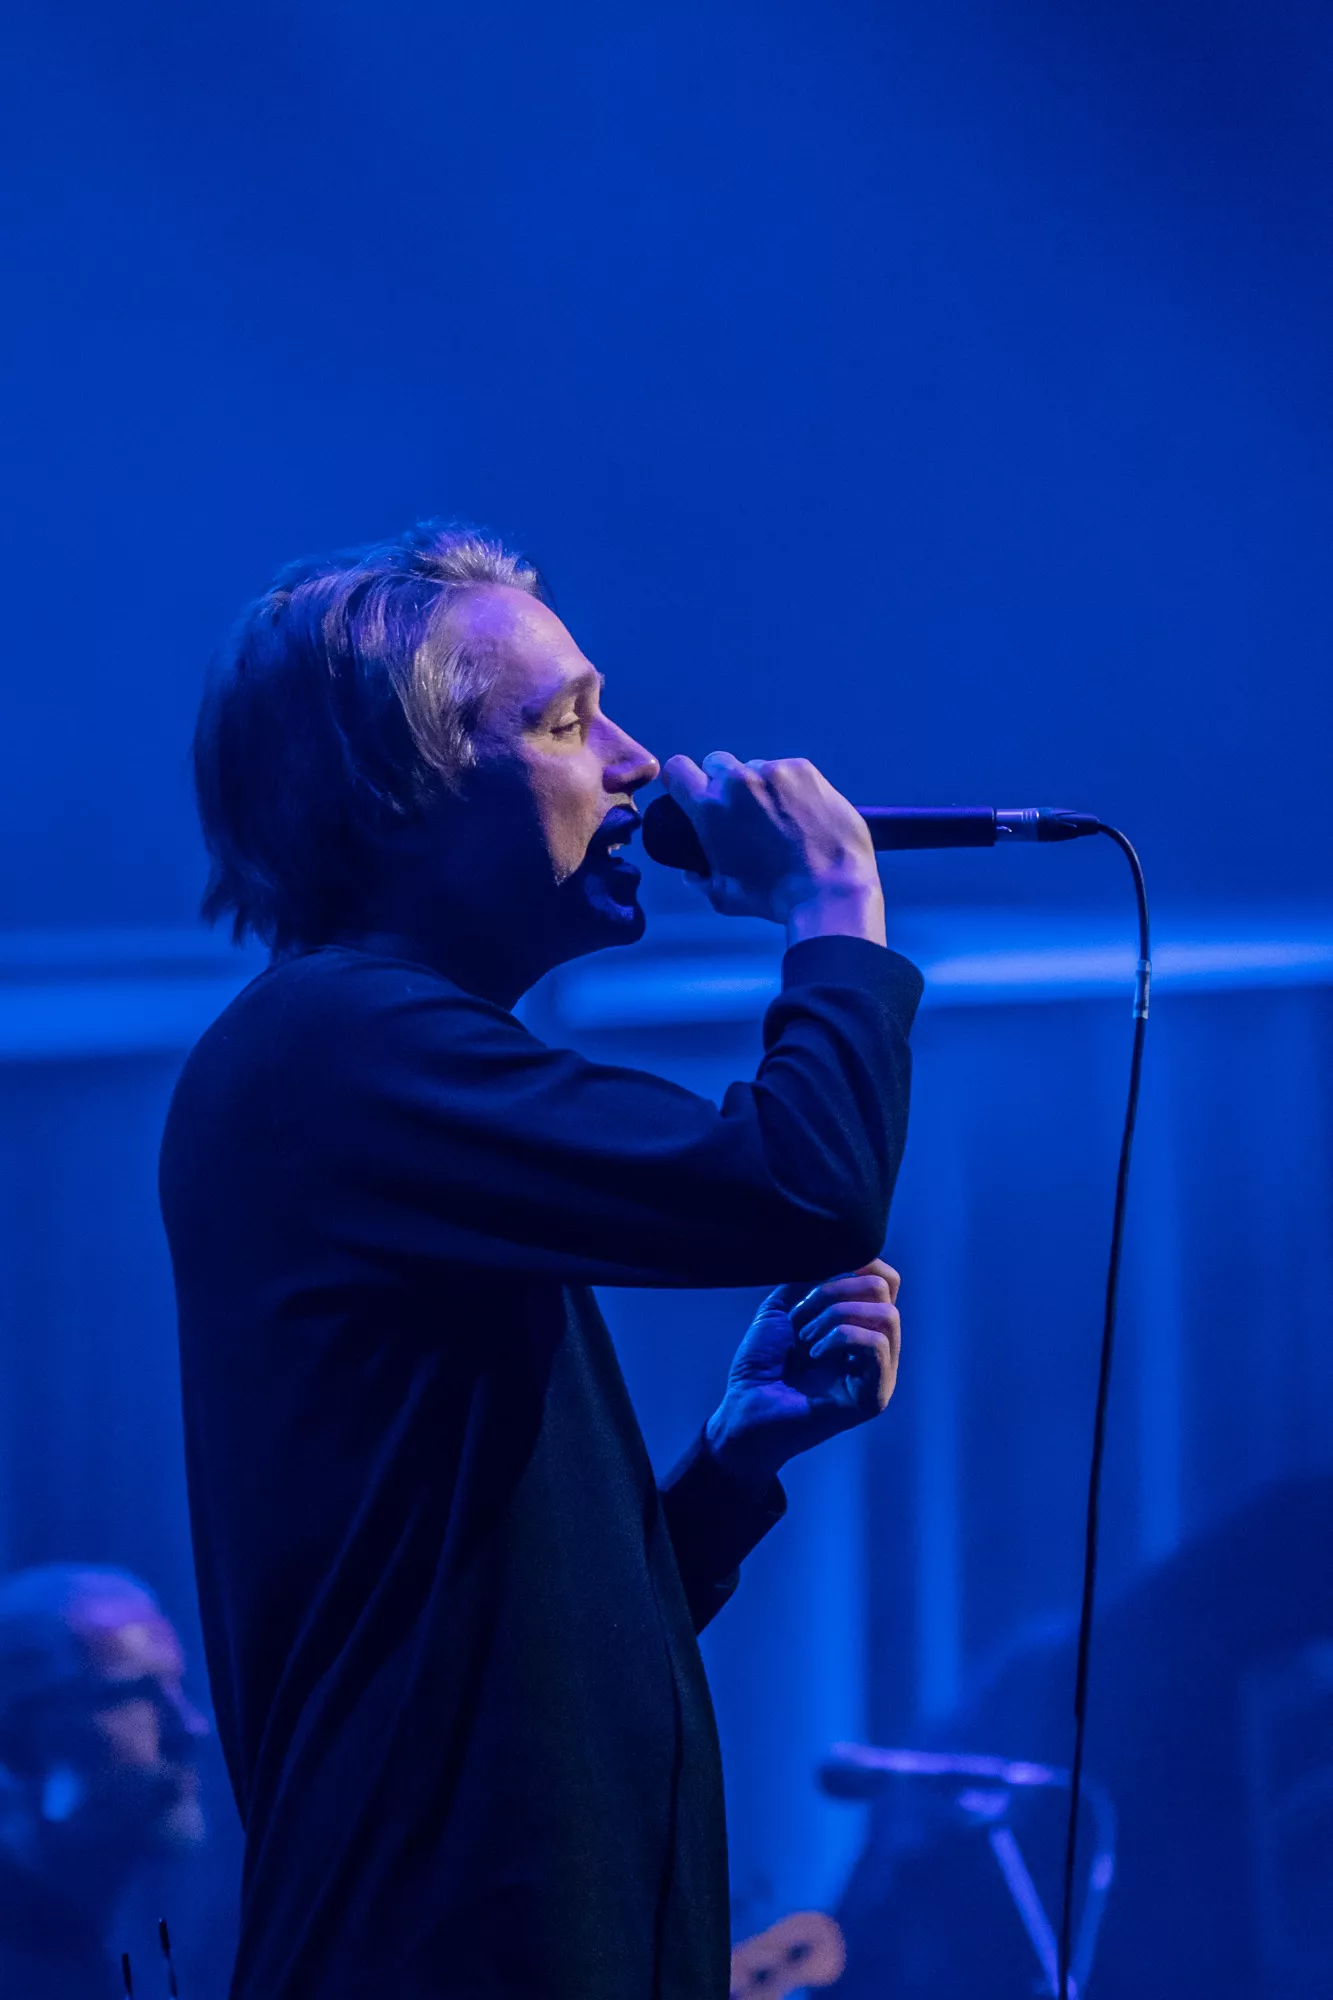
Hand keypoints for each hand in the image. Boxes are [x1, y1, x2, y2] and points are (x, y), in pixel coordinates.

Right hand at [660, 751, 885, 946]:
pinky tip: (804, 812)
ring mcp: (773, 771)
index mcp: (709, 808)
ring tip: (780, 817)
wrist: (831, 888)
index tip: (693, 792)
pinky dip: (791, 788)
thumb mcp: (724, 896)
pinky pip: (787, 771)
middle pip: (716, 763)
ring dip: (760, 787)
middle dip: (723, 783)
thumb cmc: (774, 897)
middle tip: (741, 810)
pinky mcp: (804, 769)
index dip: (683, 780)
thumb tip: (693, 870)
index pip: (677, 769)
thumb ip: (701, 878)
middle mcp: (737, 781)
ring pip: (755, 768)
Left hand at [704, 1260, 900, 1491]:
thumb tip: (845, 1248)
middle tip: (800, 1319)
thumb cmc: (761, 1362)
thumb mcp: (784, 1306)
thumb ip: (812, 1277)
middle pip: (884, 1290)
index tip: (819, 1276)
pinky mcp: (874, 1397)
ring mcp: (879, 1373)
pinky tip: (814, 1352)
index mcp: (858, 1324)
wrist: (743, 1408)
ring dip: (836, 1315)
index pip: (886, 1281)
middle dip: (834, 1291)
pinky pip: (879, 1346)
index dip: (860, 1264)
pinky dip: (843, 1337)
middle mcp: (875, 1346)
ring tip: (805, 1337)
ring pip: (886, 1316)